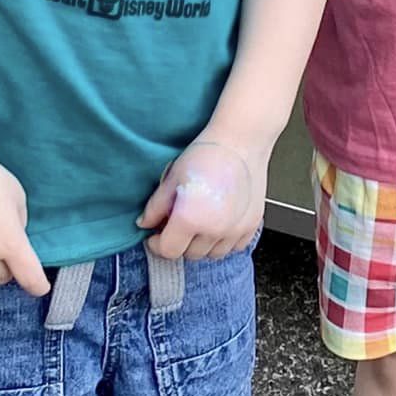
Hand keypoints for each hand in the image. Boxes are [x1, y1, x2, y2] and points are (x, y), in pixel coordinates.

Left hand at [139, 136, 266, 260]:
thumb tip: (144, 223)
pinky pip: (234, 247)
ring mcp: (235, 230)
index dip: (157, 244)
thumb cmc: (207, 154)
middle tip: (176, 224)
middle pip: (190, 254)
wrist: (241, 141)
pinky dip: (224, 240)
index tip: (156, 236)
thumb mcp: (172, 178)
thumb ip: (156, 206)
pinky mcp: (251, 225)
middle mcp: (214, 230)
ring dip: (202, 244)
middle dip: (179, 242)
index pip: (168, 250)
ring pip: (212, 254)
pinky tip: (218, 222)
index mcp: (190, 219)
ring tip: (199, 222)